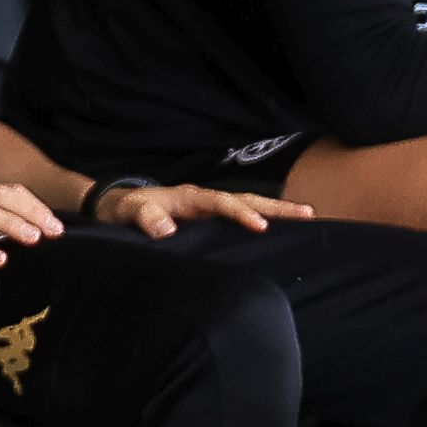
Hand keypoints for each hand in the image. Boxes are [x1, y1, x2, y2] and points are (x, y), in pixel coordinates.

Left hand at [95, 181, 304, 240]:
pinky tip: (281, 229)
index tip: (260, 227)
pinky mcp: (209, 218)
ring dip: (276, 211)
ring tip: (308, 217)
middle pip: (246, 199)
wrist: (117, 206)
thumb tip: (166, 228)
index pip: (220, 202)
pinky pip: (240, 216)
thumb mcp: (127, 212)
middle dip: (276, 207)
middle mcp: (203, 198)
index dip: (240, 213)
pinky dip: (262, 218)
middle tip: (308, 214)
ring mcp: (209, 208)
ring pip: (248, 205)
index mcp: (188, 197)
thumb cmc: (123, 209)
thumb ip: (144, 217)